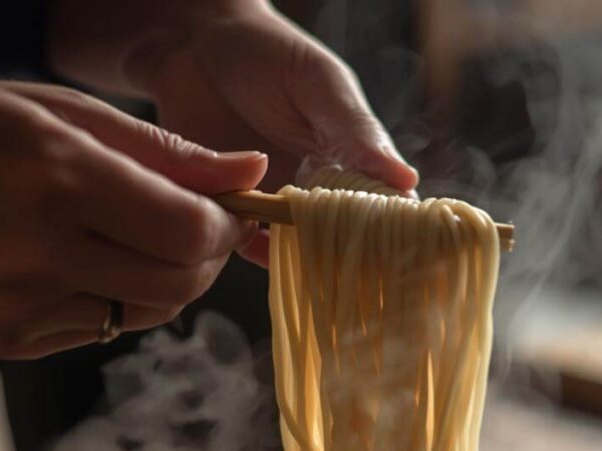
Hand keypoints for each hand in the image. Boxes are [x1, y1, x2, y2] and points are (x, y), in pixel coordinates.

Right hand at [0, 81, 266, 357]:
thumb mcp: (54, 110)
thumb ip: (161, 148)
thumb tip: (250, 172)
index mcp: (53, 175)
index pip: (187, 229)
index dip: (224, 226)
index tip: (227, 210)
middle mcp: (37, 250)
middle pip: (180, 282)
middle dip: (209, 257)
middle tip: (199, 228)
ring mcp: (22, 306)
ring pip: (151, 313)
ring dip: (172, 280)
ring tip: (142, 240)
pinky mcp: (13, 341)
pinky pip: (105, 328)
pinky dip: (119, 298)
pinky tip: (87, 263)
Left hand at [141, 2, 418, 264]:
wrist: (194, 42)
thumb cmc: (268, 51)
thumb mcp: (320, 85)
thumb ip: (356, 132)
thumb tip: (407, 180)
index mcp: (353, 160)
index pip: (384, 210)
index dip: (389, 234)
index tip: (393, 253)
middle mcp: (322, 188)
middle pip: (346, 240)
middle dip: (346, 256)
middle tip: (338, 258)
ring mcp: (281, 202)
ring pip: (302, 248)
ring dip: (297, 253)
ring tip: (287, 242)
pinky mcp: (239, 210)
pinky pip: (252, 245)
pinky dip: (253, 249)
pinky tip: (248, 236)